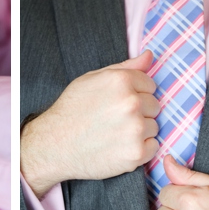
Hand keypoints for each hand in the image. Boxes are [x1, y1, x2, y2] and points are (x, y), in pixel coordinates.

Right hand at [20, 51, 159, 198]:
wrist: (54, 144)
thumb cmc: (71, 110)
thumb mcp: (91, 79)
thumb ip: (124, 67)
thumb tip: (149, 56)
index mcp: (121, 80)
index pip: (150, 84)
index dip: (135, 93)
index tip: (117, 103)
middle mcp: (131, 102)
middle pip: (154, 105)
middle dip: (139, 111)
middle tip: (113, 119)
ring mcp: (135, 129)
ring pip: (153, 126)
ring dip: (139, 131)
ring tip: (114, 133)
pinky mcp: (136, 153)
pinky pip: (153, 147)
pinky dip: (139, 149)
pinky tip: (119, 147)